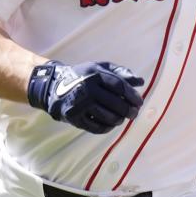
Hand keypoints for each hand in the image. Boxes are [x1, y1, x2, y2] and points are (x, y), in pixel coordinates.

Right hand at [28, 61, 143, 133]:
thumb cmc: (83, 77)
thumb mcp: (99, 68)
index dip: (132, 95)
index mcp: (94, 74)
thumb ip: (120, 73)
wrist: (54, 88)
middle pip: (116, 103)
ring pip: (109, 117)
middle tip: (134, 113)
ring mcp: (80, 104)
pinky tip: (111, 123)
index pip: (119, 86)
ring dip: (119, 119)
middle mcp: (87, 88)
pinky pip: (97, 127)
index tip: (139, 102)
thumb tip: (141, 82)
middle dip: (129, 110)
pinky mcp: (75, 118)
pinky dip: (108, 127)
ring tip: (122, 118)